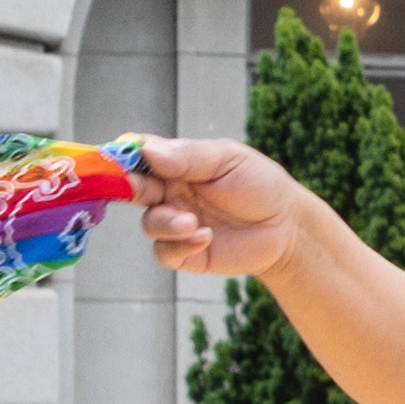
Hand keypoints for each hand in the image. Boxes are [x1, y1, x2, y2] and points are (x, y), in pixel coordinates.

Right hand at [128, 134, 317, 278]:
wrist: (286, 226)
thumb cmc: (260, 185)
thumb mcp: (227, 160)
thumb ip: (188, 156)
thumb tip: (147, 151)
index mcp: (177, 163)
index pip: (139, 156)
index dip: (123, 157)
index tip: (118, 158)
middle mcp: (171, 192)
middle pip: (132, 189)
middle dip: (130, 189)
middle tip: (142, 190)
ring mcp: (176, 222)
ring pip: (149, 223)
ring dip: (166, 223)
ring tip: (192, 223)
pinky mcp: (185, 253)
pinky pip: (165, 252)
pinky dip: (180, 246)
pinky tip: (205, 237)